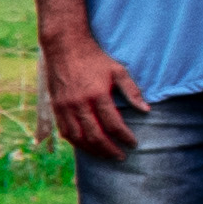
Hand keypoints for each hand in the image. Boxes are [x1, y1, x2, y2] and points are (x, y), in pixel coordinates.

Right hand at [41, 33, 142, 159]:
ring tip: (105, 156)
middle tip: (121, 156)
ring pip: (79, 138)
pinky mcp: (56, 107)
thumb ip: (132, 91)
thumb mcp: (117, 70)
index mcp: (97, 95)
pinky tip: (86, 146)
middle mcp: (80, 104)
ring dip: (93, 150)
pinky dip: (77, 143)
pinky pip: (65, 132)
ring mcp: (65, 107)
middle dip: (110, 149)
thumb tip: (146, 110)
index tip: (133, 144)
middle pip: (95, 136)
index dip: (125, 137)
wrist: (64, 47)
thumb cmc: (94, 58)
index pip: (113, 124)